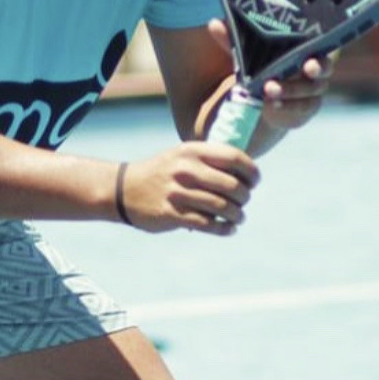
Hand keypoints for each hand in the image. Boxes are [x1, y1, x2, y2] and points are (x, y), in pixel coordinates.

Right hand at [120, 141, 259, 235]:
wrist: (124, 189)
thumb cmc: (163, 172)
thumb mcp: (182, 155)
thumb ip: (210, 160)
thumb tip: (247, 173)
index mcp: (191, 150)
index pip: (234, 157)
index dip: (251, 171)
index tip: (255, 181)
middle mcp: (185, 169)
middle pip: (232, 185)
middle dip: (245, 197)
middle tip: (244, 201)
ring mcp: (178, 192)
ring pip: (222, 207)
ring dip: (237, 215)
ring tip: (238, 217)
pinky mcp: (171, 214)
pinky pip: (208, 224)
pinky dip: (224, 229)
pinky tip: (229, 229)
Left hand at [205, 18, 333, 143]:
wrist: (261, 99)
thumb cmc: (260, 66)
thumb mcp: (246, 53)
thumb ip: (233, 41)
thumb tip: (214, 24)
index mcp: (304, 49)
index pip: (320, 46)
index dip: (320, 48)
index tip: (310, 55)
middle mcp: (313, 71)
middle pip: (322, 69)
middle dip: (316, 68)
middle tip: (307, 68)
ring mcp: (310, 92)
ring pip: (308, 91)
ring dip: (290, 89)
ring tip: (269, 89)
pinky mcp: (303, 110)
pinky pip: (299, 109)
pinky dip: (285, 106)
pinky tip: (270, 105)